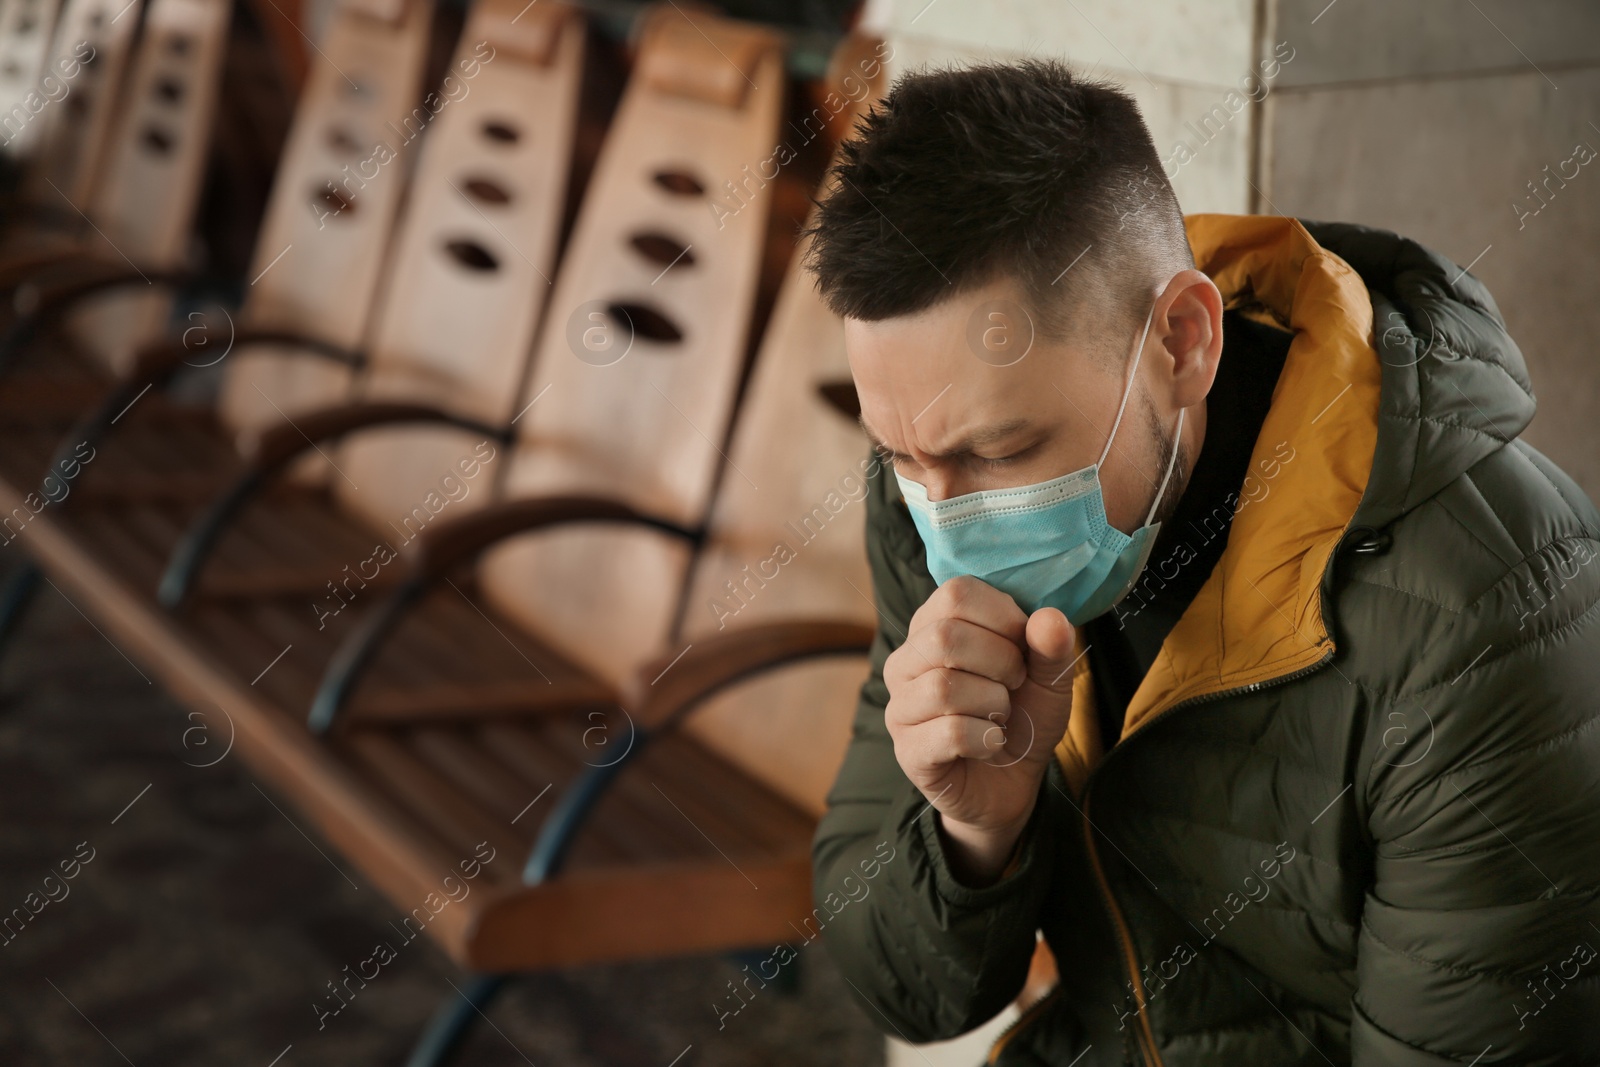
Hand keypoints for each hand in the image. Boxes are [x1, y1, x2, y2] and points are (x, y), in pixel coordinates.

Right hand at [883, 576, 1077, 883]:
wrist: (1010, 781)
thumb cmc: (1022, 715)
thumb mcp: (1049, 676)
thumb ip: (1051, 646)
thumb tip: (1049, 618)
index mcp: (934, 625)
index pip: (956, 593)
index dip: (1003, 617)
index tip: (1022, 646)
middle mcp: (906, 661)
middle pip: (944, 637)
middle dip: (1000, 662)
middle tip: (1014, 685)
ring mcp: (900, 706)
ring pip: (944, 686)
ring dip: (993, 703)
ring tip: (999, 716)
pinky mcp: (907, 750)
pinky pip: (949, 732)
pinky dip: (986, 739)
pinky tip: (990, 744)